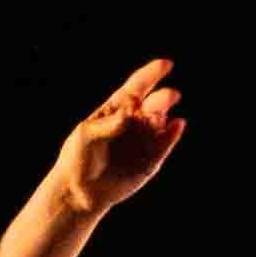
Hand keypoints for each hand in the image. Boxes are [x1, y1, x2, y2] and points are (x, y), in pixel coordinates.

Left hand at [56, 57, 186, 213]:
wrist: (81, 192)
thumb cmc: (78, 159)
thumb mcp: (85, 135)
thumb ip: (108, 123)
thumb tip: (129, 113)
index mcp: (117, 108)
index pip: (137, 86)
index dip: (152, 74)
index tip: (166, 64)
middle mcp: (134, 121)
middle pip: (153, 102)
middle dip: (163, 97)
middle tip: (171, 95)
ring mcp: (144, 139)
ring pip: (162, 121)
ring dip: (167, 114)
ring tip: (165, 114)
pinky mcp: (152, 159)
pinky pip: (166, 143)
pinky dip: (173, 134)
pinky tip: (177, 125)